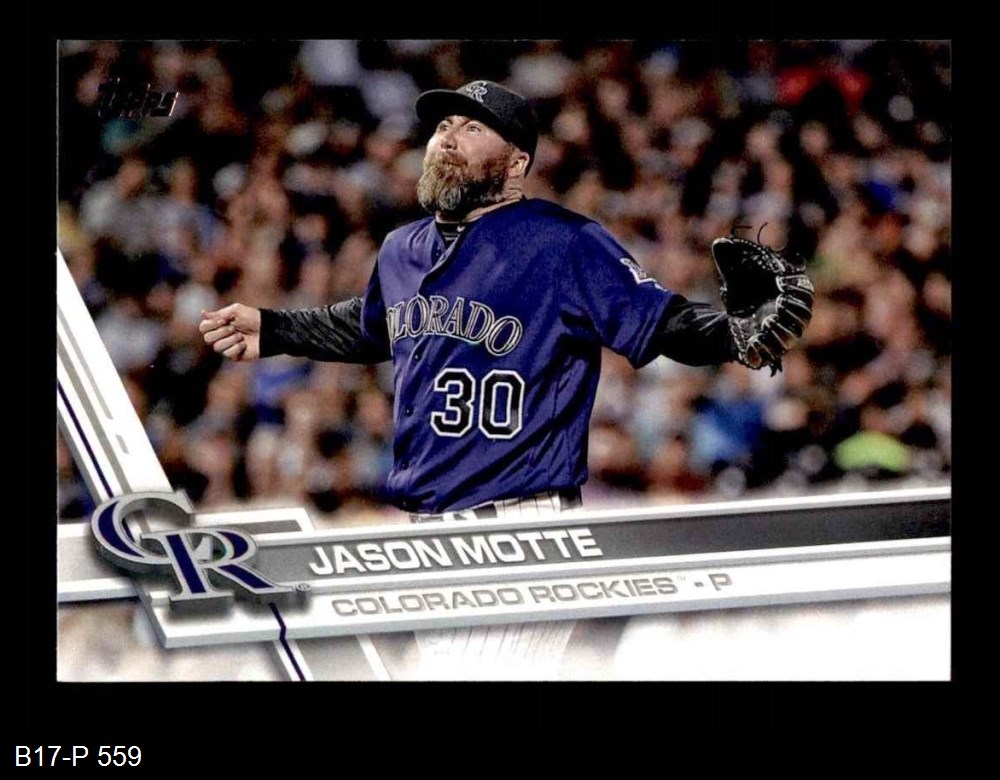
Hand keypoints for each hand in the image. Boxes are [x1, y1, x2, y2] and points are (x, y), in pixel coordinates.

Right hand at [199, 303, 261, 360]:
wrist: (267, 330)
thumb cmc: (253, 318)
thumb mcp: (236, 311)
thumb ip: (219, 313)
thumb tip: (202, 313)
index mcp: (219, 325)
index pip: (203, 327)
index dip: (211, 325)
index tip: (223, 320)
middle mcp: (221, 336)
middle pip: (207, 338)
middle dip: (221, 332)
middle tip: (233, 328)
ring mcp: (227, 347)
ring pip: (217, 347)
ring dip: (230, 340)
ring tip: (241, 336)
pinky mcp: (234, 356)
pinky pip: (227, 354)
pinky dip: (237, 348)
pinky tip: (244, 344)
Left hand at [711, 235, 813, 374]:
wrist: (728, 322)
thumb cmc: (742, 295)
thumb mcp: (734, 276)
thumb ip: (730, 260)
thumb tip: (719, 243)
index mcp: (788, 297)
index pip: (804, 292)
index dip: (796, 286)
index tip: (780, 280)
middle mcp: (788, 319)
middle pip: (803, 316)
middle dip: (795, 310)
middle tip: (780, 302)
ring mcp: (777, 337)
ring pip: (791, 338)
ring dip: (782, 330)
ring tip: (767, 321)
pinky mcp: (763, 352)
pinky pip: (768, 356)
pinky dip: (762, 350)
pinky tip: (753, 340)